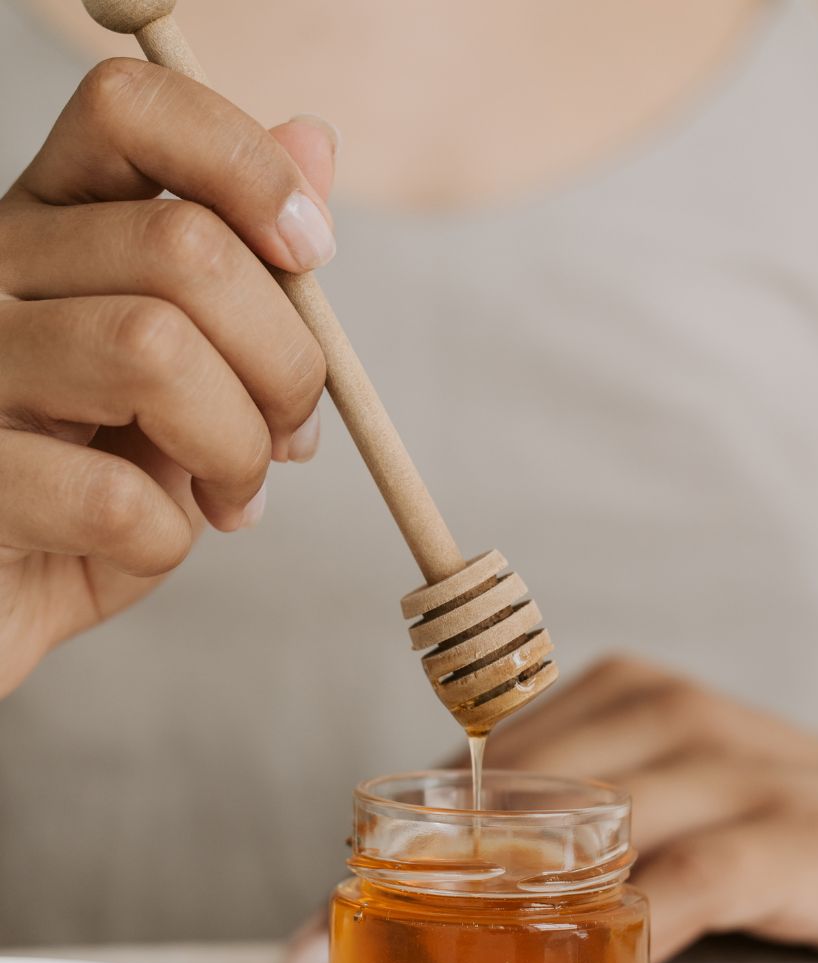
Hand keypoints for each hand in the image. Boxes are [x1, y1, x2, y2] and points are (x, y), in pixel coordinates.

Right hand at [0, 59, 336, 696]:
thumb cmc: (91, 494)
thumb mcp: (184, 381)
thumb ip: (245, 272)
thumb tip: (315, 141)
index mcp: (51, 230)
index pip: (134, 112)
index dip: (246, 166)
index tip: (311, 250)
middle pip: (185, 248)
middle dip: (287, 362)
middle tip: (288, 437)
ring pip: (154, 349)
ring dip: (236, 448)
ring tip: (229, 497)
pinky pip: (112, 497)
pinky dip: (168, 539)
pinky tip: (151, 545)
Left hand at [283, 656, 817, 962]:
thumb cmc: (778, 812)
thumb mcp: (671, 788)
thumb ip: (583, 813)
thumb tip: (465, 878)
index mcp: (624, 694)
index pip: (485, 763)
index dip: (401, 839)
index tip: (326, 906)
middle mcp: (666, 715)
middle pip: (514, 798)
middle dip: (416, 880)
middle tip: (339, 948)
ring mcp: (730, 772)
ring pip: (588, 833)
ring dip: (495, 906)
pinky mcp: (791, 837)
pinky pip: (692, 883)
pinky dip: (629, 928)